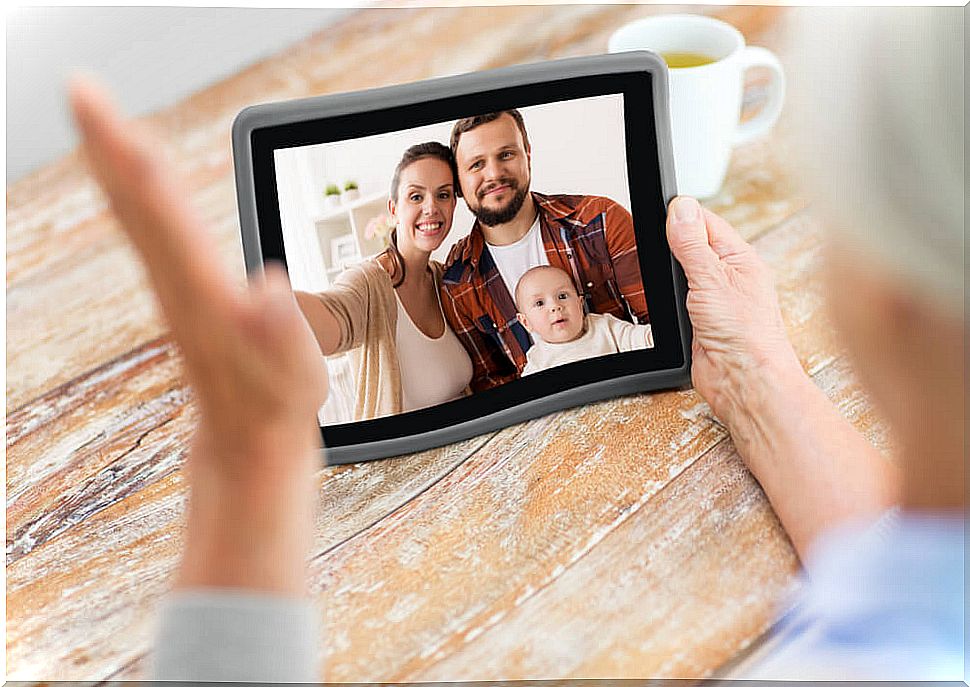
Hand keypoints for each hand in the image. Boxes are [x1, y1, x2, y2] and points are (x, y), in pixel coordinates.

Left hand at [69, 75, 328, 593]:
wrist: (248, 445)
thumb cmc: (274, 409)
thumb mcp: (293, 378)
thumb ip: (280, 331)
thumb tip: (267, 283)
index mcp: (203, 294)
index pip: (161, 215)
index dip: (133, 159)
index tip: (102, 111)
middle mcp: (178, 286)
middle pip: (137, 205)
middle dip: (110, 145)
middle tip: (84, 92)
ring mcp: (176, 290)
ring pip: (137, 216)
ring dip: (117, 166)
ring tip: (104, 122)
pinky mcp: (183, 294)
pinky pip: (151, 233)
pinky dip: (137, 196)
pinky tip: (137, 180)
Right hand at [666, 196, 800, 430]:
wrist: (743, 381)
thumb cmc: (746, 334)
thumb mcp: (712, 279)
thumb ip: (692, 243)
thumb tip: (681, 207)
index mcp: (740, 258)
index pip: (705, 222)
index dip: (682, 216)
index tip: (660, 213)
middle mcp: (728, 276)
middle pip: (691, 245)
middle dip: (672, 243)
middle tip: (657, 244)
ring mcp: (713, 299)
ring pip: (683, 272)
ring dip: (670, 271)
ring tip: (661, 270)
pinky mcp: (699, 320)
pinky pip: (679, 299)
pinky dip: (669, 297)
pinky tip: (665, 298)